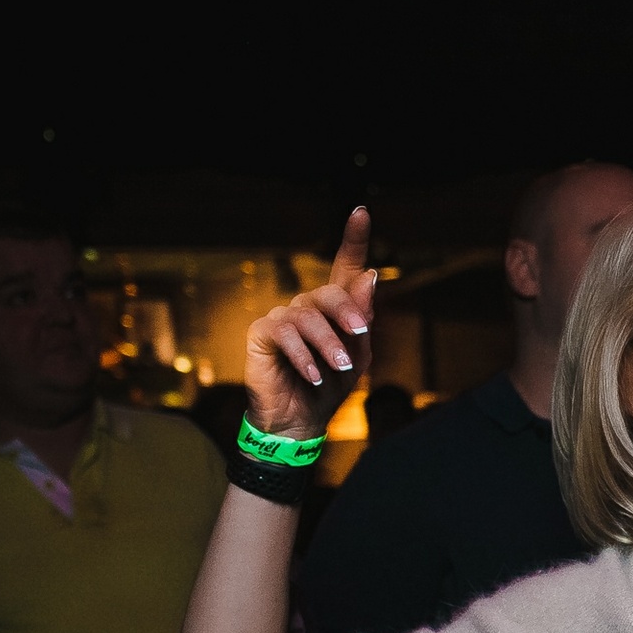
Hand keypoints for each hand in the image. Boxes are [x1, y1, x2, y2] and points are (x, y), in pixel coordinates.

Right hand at [245, 208, 375, 438]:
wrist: (302, 420)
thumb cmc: (331, 385)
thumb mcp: (358, 354)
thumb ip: (363, 317)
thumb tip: (370, 274)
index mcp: (333, 309)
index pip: (343, 267)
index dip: (353, 239)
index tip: (361, 211)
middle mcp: (307, 306)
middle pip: (329, 292)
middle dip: (348, 313)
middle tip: (359, 335)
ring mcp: (282, 317)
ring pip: (308, 316)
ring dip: (328, 344)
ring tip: (338, 368)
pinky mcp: (262, 333)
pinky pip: (284, 332)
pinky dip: (303, 356)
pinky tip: (313, 375)